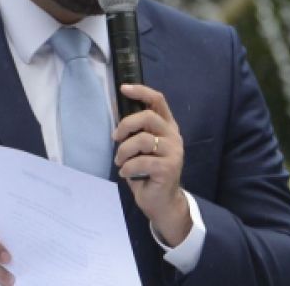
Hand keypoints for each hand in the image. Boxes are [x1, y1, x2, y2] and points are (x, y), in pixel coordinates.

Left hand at [113, 83, 191, 246]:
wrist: (162, 202)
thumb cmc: (148, 173)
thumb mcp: (141, 148)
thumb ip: (136, 131)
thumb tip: (117, 114)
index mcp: (167, 127)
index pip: (158, 100)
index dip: (141, 91)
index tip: (124, 88)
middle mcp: (173, 136)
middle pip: (148, 117)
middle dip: (126, 125)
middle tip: (115, 138)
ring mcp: (173, 152)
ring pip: (143, 140)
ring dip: (124, 151)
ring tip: (120, 161)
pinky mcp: (168, 168)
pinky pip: (141, 162)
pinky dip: (127, 168)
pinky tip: (126, 174)